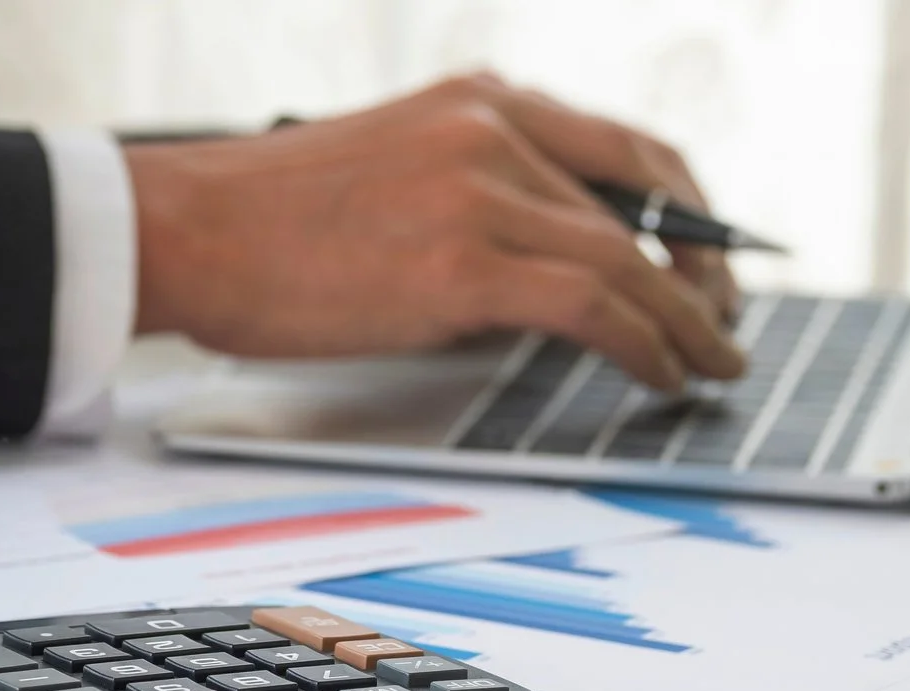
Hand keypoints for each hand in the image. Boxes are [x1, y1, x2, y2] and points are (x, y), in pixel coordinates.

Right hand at [121, 72, 745, 390]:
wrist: (186, 230)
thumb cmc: (272, 221)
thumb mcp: (397, 171)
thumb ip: (482, 196)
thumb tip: (560, 275)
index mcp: (481, 100)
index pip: (628, 149)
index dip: (689, 212)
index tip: (711, 259)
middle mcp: (494, 127)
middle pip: (641, 206)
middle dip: (699, 276)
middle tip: (723, 325)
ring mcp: (481, 188)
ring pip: (629, 260)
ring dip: (688, 322)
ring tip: (711, 364)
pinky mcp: (464, 258)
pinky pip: (595, 304)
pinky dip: (647, 344)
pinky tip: (663, 373)